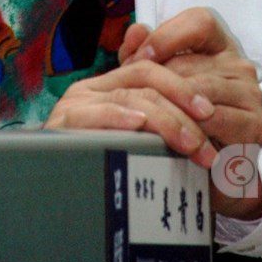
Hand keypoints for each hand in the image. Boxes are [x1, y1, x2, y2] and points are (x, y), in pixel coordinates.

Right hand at [45, 54, 218, 172]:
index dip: (183, 87)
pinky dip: (120, 117)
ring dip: (165, 121)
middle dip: (181, 106)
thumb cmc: (98, 166)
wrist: (51, 192)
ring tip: (189, 144)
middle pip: (144, 79)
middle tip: (205, 139)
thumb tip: (188, 113)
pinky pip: (96, 113)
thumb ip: (154, 119)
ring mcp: (76, 103)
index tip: (210, 112)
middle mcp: (92, 88)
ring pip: (129, 97)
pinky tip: (140, 126)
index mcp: (109, 86)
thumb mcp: (132, 140)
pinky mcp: (62, 123)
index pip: (151, 69)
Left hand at [119, 8, 261, 220]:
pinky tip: (175, 135)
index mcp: (220, 46)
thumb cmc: (187, 118)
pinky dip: (192, 126)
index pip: (200, 22)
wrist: (220, 169)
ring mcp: (250, 93)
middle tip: (134, 95)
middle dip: (158, 78)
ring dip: (172, 104)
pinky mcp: (255, 123)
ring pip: (202, 90)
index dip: (168, 35)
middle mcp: (239, 64)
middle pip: (192, 61)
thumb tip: (135, 30)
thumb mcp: (164, 82)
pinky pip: (217, 119)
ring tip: (150, 115)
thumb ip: (146, 54)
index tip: (141, 58)